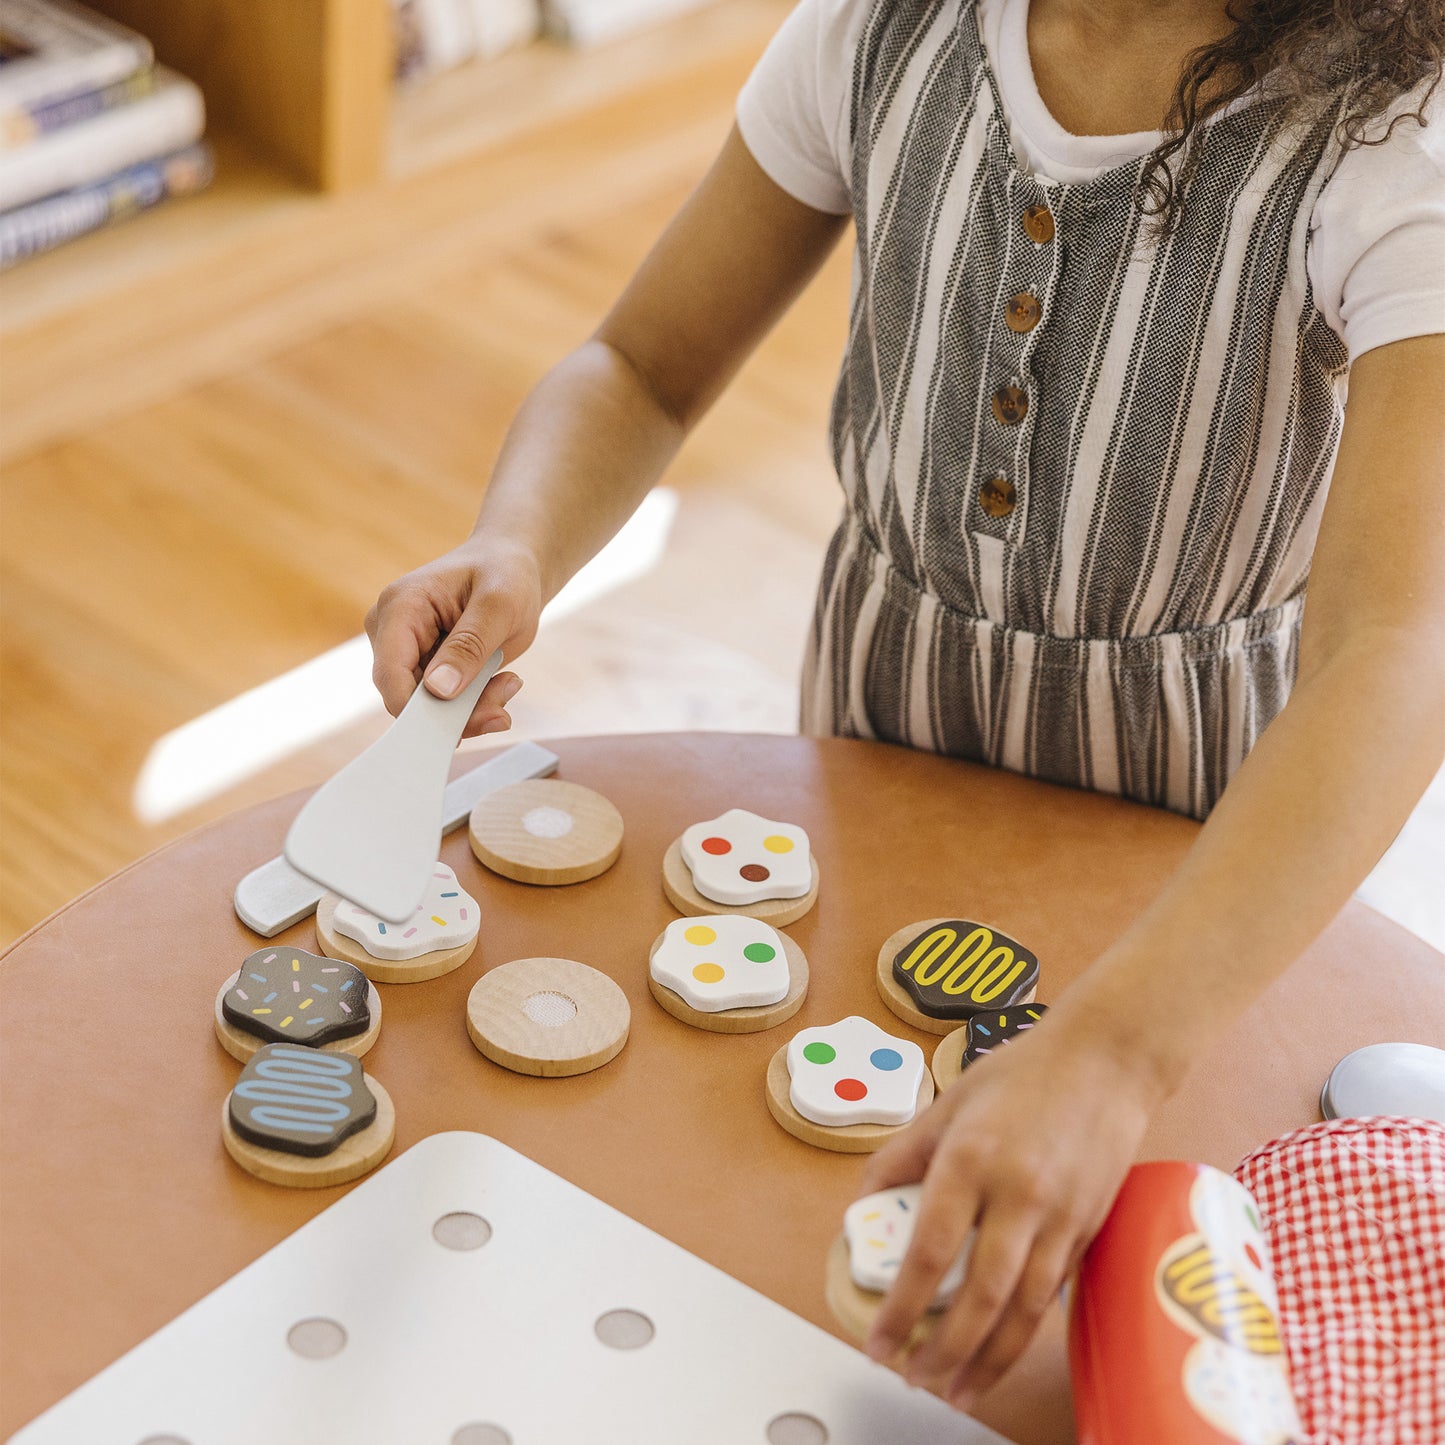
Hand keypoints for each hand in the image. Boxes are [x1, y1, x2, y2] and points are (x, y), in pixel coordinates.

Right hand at [365, 534, 542, 738]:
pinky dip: (475, 704)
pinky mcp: (425, 668)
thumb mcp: (499, 605)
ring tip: (509, 684)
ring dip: (473, 709)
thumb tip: (438, 691)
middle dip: (457, 712)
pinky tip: (502, 683)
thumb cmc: (505, 574)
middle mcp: (392, 631)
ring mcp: (406, 652)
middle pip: (407, 697)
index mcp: (400, 607)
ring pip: (428, 708)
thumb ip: (469, 646)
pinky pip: (444, 704)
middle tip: (502, 708)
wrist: (512, 567)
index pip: (389, 673)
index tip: (457, 731)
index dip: (415, 711)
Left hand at [859, 1022, 1158, 1410]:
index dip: (901, 1306)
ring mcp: (1060, 1216)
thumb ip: (903, 1156)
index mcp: (971, 1159)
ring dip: (989, 1360)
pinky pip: (1053, 1294)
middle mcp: (1018, 1194)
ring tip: (956, 1390)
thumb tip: (866, 1205)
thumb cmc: (1021, 1074)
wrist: (1105, 1061)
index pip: (930, 1250)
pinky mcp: (1088, 1229)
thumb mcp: (946, 1103)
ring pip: (1024, 1309)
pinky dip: (1025, 1333)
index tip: (878, 1341)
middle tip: (914, 1378)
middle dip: (945, 1350)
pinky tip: (1001, 1353)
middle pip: (980, 1295)